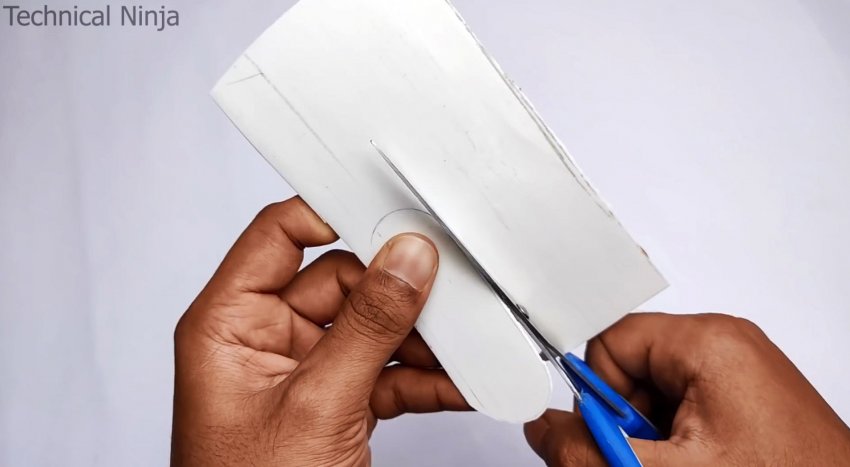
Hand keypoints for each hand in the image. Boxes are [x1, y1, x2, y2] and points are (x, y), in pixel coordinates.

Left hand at [171, 197, 468, 465]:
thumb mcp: (316, 405)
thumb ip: (367, 327)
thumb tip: (407, 261)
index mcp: (229, 325)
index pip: (278, 236)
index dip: (329, 212)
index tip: (384, 205)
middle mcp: (264, 341)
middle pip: (341, 283)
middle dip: (396, 294)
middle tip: (444, 290)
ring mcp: (304, 373)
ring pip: (372, 328)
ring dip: (418, 340)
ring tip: (460, 344)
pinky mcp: (336, 403)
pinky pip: (386, 372)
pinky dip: (422, 379)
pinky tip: (456, 381)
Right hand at [525, 312, 849, 465]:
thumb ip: (589, 451)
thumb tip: (543, 430)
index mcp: (708, 342)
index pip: (608, 341)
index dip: (600, 397)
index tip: (614, 438)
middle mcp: (726, 344)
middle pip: (630, 367)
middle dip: (629, 422)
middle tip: (655, 461)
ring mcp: (741, 368)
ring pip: (655, 391)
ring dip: (654, 436)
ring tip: (686, 465)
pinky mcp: (748, 394)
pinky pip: (685, 403)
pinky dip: (679, 440)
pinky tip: (699, 463)